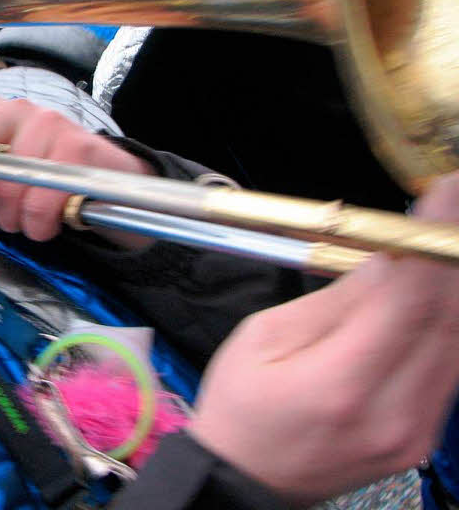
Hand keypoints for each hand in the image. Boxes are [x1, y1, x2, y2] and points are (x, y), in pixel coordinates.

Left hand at [0, 93, 153, 241]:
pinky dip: (41, 222)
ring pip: (9, 179)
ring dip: (12, 214)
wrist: (104, 184)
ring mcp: (47, 124)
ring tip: (24, 217)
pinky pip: (44, 197)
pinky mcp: (79, 146)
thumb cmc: (36, 181)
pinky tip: (50, 221)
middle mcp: (11, 110)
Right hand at [189, 171, 458, 505]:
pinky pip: (449, 368)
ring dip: (453, 288)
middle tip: (449, 209)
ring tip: (439, 242)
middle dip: (451, 256)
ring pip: (457, 343)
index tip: (441, 197)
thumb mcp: (262, 338)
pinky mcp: (423, 438)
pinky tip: (434, 292)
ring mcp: (416, 433)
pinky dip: (446, 322)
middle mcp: (392, 414)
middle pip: (447, 321)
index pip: (406, 303)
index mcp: (340, 385)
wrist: (246, 480)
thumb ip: (332, 302)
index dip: (429, 244)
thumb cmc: (240, 405)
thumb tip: (385, 262)